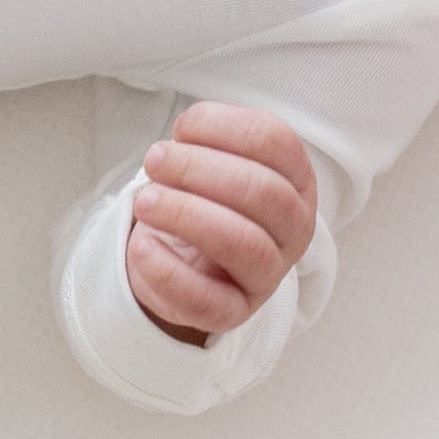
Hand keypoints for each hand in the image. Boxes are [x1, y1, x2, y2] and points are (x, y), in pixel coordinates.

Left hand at [124, 102, 317, 343]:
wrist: (185, 260)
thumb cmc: (202, 198)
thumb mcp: (211, 160)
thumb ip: (204, 141)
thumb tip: (182, 141)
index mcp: (296, 180)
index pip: (276, 142)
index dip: (224, 127)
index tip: (181, 128)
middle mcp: (294, 228)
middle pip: (263, 192)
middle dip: (198, 168)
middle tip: (154, 161)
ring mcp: (269, 275)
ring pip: (243, 243)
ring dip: (186, 215)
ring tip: (144, 201)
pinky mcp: (235, 312)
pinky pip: (209, 301)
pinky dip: (169, 272)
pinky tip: (142, 246)